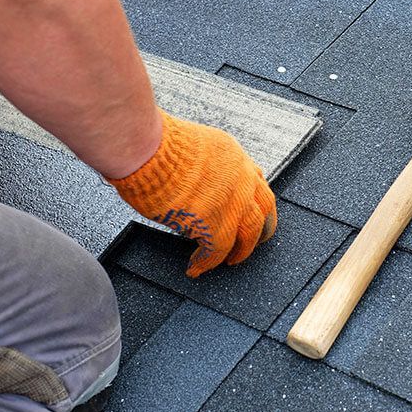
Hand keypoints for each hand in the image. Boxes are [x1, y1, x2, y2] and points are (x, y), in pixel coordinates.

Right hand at [108, 109, 276, 276]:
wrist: (147, 149)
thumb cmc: (154, 143)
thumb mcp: (192, 145)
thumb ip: (202, 165)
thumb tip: (191, 181)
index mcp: (234, 155)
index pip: (256, 181)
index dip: (254, 201)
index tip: (252, 212)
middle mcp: (241, 177)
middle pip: (264, 209)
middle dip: (261, 229)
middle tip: (253, 243)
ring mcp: (232, 201)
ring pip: (248, 234)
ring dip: (240, 251)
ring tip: (230, 262)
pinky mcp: (214, 223)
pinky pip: (217, 251)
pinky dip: (206, 263)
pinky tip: (195, 267)